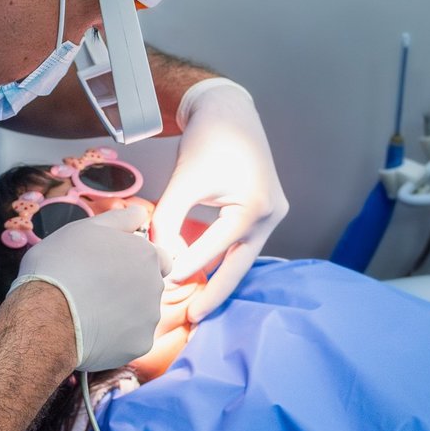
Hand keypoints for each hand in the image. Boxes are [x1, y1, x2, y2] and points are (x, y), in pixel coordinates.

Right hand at [12, 208, 166, 371]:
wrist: (45, 314)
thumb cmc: (60, 265)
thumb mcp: (86, 228)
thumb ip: (120, 219)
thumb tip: (140, 213)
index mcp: (146, 255)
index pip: (159, 258)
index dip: (137, 262)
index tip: (114, 268)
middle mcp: (155, 286)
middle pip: (149, 287)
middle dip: (129, 288)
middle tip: (95, 289)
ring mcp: (149, 318)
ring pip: (140, 315)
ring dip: (123, 313)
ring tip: (90, 311)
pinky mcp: (139, 345)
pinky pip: (130, 339)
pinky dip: (116, 337)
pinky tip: (92, 331)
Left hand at [150, 78, 288, 321]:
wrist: (229, 112)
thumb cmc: (207, 141)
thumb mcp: (184, 181)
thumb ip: (169, 218)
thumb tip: (156, 254)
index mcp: (254, 207)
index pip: (215, 247)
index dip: (186, 266)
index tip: (162, 284)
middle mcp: (271, 216)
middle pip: (240, 264)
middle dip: (215, 292)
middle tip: (192, 318)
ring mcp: (273, 216)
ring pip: (243, 257)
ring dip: (220, 278)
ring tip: (196, 306)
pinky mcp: (265, 214)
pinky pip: (243, 245)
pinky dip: (224, 260)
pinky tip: (205, 278)